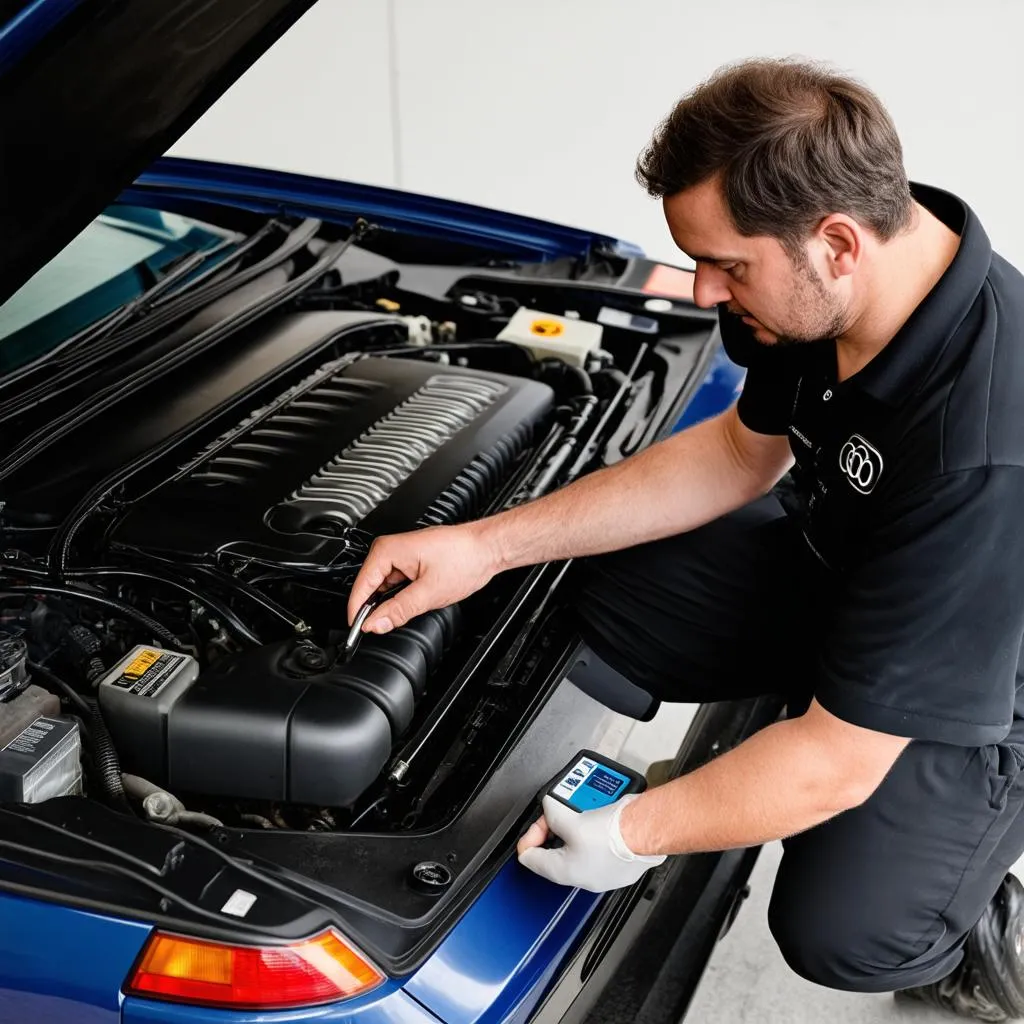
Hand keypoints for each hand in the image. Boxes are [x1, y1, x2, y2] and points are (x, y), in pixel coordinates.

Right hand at [347, 523, 501, 633]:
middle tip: (380, 628)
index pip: (361, 585)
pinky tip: (410, 603)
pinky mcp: (411, 561)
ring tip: (404, 611)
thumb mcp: (429, 592)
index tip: (357, 630)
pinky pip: (395, 582)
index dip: (357, 611)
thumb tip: (376, 623)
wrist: (487, 548)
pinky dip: (399, 596)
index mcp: (388, 550)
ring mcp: (401, 554)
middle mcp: (391, 548)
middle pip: (369, 586)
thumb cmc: (465, 558)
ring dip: (389, 602)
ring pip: (383, 586)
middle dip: (374, 608)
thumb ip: (398, 610)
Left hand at [516, 795, 666, 892]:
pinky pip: (600, 843)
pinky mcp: (619, 862)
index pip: (530, 858)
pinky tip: (601, 813)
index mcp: (565, 873)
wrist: (649, 831)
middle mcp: (584, 877)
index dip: (531, 834)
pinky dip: (597, 827)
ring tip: (584, 807)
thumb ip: (552, 812)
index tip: (541, 819)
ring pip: (579, 844)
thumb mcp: (572, 819)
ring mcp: (604, 871)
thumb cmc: (616, 834)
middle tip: (563, 809)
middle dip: (558, 826)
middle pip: (556, 849)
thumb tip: (549, 806)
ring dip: (578, 824)